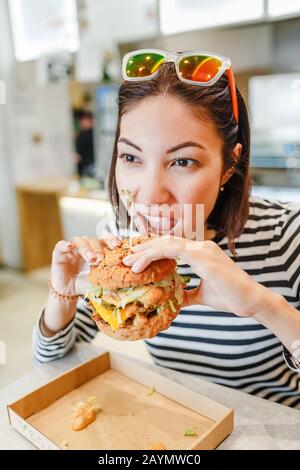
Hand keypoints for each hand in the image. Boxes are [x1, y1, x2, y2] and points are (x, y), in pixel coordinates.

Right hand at [51, 235, 120, 295]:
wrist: (66, 291)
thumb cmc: (83, 283)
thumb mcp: (96, 281)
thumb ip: (106, 280)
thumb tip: (120, 286)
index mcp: (94, 250)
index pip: (103, 240)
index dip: (110, 240)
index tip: (117, 245)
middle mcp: (83, 246)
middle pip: (91, 240)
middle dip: (98, 249)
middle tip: (101, 259)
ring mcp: (71, 248)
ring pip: (79, 241)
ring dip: (85, 249)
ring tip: (91, 259)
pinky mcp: (58, 253)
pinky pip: (61, 245)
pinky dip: (64, 245)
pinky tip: (68, 247)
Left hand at [123, 236, 266, 317]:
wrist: (252, 302)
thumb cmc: (231, 297)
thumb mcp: (202, 295)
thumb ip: (187, 294)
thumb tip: (173, 299)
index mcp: (202, 252)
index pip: (172, 245)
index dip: (152, 249)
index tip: (136, 258)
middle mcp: (201, 246)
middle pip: (166, 241)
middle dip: (144, 248)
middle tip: (126, 258)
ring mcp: (202, 249)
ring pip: (166, 243)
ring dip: (145, 251)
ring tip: (128, 262)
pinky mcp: (203, 257)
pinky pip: (173, 250)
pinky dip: (154, 254)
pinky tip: (141, 264)